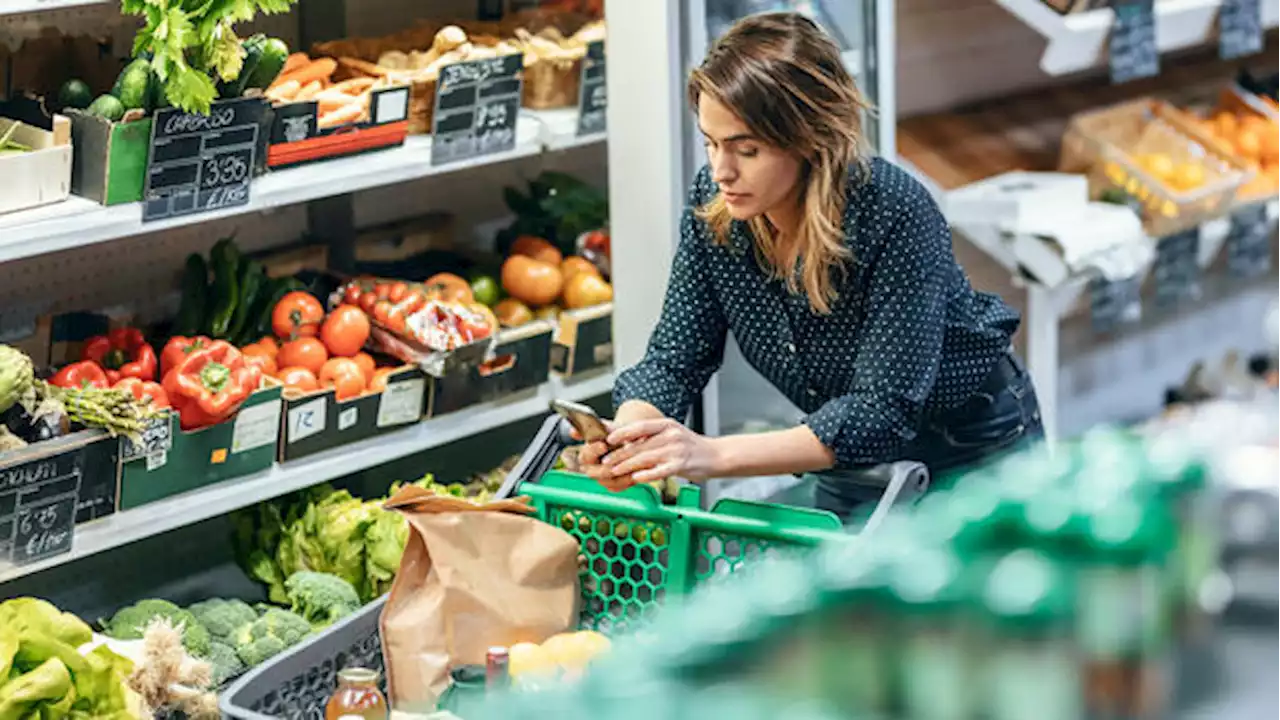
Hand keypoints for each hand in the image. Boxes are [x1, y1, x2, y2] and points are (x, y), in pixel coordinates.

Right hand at [569, 419, 634, 491]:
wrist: (627, 443)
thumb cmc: (615, 434)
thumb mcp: (607, 428)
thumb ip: (594, 428)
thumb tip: (572, 432)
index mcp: (586, 456)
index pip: (585, 455)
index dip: (593, 450)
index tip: (603, 445)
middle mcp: (591, 470)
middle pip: (594, 473)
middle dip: (605, 467)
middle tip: (617, 462)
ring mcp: (602, 480)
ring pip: (608, 481)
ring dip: (619, 474)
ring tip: (630, 466)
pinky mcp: (614, 486)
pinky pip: (620, 486)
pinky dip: (628, 479)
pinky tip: (637, 472)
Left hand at [601, 418, 722, 486]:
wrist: (716, 455)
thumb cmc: (690, 447)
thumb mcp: (671, 434)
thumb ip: (652, 438)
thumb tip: (626, 442)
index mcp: (666, 425)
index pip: (640, 426)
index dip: (622, 432)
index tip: (608, 439)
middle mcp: (671, 435)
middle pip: (639, 444)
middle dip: (619, 453)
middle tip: (604, 460)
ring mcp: (676, 450)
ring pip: (646, 457)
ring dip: (627, 465)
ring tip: (614, 471)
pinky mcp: (681, 465)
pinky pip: (660, 471)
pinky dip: (646, 475)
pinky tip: (636, 478)